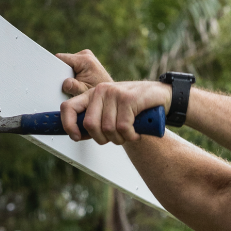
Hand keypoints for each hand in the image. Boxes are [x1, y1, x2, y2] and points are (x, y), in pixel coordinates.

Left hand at [56, 60, 171, 143]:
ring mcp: (115, 93)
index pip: (68, 107)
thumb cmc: (134, 108)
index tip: (76, 137)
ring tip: (128, 133)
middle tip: (115, 137)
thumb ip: (95, 120)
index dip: (68, 125)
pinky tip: (135, 132)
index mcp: (92, 94)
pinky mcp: (128, 98)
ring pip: (108, 129)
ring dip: (120, 139)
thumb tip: (76, 134)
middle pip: (90, 125)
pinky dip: (130, 135)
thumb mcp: (111, 112)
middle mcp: (101, 91)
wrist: (161, 97)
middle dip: (103, 138)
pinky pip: (123, 127)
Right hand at [57, 49, 112, 95]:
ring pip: (66, 64)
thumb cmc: (98, 94)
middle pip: (63, 61)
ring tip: (73, 85)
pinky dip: (70, 74)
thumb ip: (74, 87)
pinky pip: (71, 66)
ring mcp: (85, 56)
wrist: (111, 94)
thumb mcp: (84, 92)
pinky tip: (76, 82)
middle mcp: (85, 54)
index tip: (54, 79)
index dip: (55, 68)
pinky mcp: (85, 60)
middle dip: (62, 73)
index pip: (61, 59)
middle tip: (66, 85)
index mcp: (85, 59)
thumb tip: (65, 83)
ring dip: (66, 74)